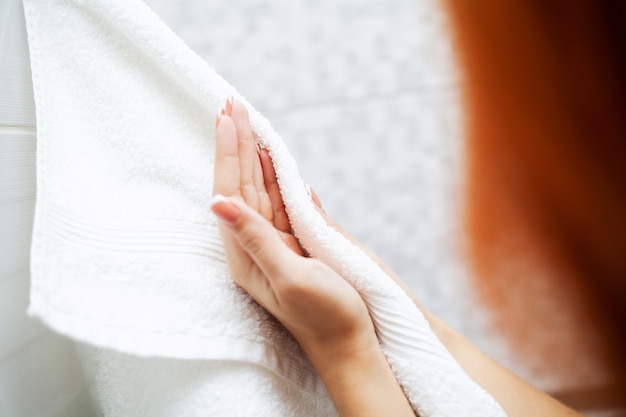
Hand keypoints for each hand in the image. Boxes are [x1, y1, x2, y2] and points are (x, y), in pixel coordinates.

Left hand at [210, 98, 376, 364]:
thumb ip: (255, 238)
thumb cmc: (325, 316)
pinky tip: (271, 159)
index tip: (228, 117)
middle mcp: (254, 246)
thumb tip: (217, 202)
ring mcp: (274, 244)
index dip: (230, 152)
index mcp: (245, 254)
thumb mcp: (290, 277)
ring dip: (252, 155)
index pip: (231, 191)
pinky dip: (275, 176)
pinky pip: (279, 202)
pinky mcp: (294, 245)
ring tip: (245, 122)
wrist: (350, 343)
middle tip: (232, 105)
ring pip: (258, 189)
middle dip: (237, 144)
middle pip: (241, 184)